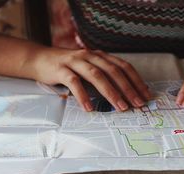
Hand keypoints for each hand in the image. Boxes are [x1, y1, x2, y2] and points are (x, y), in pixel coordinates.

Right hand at [28, 47, 150, 111]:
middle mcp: (90, 56)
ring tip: (120, 107)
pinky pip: (74, 82)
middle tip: (137, 103)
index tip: (145, 95)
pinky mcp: (61, 69)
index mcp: (99, 56)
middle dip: (128, 88)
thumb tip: (123, 93)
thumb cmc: (67, 67)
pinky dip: (83, 95)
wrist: (38, 59)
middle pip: (113, 71)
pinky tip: (89, 108)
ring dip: (110, 92)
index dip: (136, 80)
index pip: (123, 66)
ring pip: (97, 75)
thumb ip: (103, 76)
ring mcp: (75, 61)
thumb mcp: (88, 68)